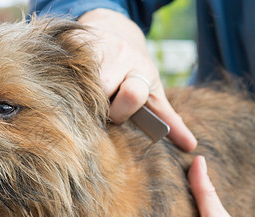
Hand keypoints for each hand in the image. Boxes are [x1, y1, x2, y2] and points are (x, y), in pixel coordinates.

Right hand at [78, 8, 196, 151]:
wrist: (117, 32)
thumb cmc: (136, 70)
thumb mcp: (154, 91)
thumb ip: (169, 119)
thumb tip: (191, 146)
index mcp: (142, 71)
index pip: (133, 95)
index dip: (121, 112)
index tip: (115, 117)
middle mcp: (121, 56)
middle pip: (103, 86)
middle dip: (97, 102)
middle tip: (96, 107)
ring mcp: (98, 46)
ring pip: (82, 76)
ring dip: (78, 91)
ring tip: (81, 96)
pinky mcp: (77, 39)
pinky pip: (66, 61)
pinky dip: (64, 74)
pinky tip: (67, 80)